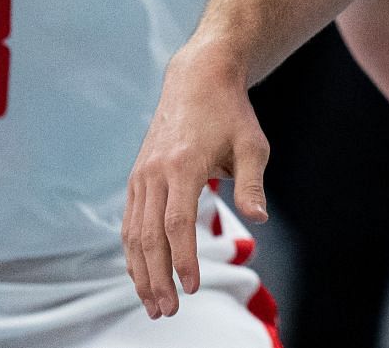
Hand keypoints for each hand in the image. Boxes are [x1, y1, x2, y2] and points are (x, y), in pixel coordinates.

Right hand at [122, 42, 269, 317]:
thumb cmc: (230, 112)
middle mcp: (155, 171)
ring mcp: (142, 174)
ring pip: (133, 231)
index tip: (193, 288)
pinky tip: (141, 274)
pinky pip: (129, 220)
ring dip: (140, 271)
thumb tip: (258, 218)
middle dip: (157, 277)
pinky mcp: (138, 175)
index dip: (183, 258)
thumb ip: (252, 183)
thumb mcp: (252, 144)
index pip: (177, 223)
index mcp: (183, 164)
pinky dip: (132, 250)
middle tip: (167, 311)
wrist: (197, 77)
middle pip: (149, 235)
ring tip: (152, 304)